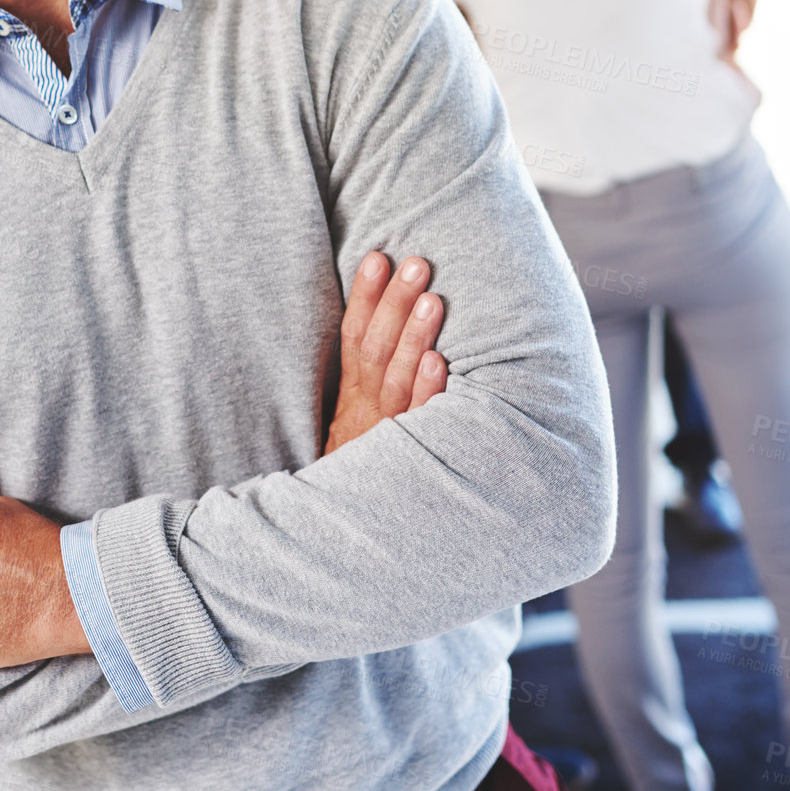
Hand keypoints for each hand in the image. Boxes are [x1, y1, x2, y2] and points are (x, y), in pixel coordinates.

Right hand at [324, 252, 445, 454]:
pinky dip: (427, 391)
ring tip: (431, 298)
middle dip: (394, 304)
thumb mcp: (353, 423)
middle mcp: (366, 411)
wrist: (353, 533)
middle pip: (376, 350)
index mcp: (351, 397)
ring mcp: (388, 433)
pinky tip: (438, 362)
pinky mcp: (411, 457)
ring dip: (414, 337)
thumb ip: (366, 380)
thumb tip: (381, 321)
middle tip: (415, 263)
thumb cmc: (362, 464)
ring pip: (397, 379)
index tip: (377, 258)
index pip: (353, 336)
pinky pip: (419, 421)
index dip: (363, 297)